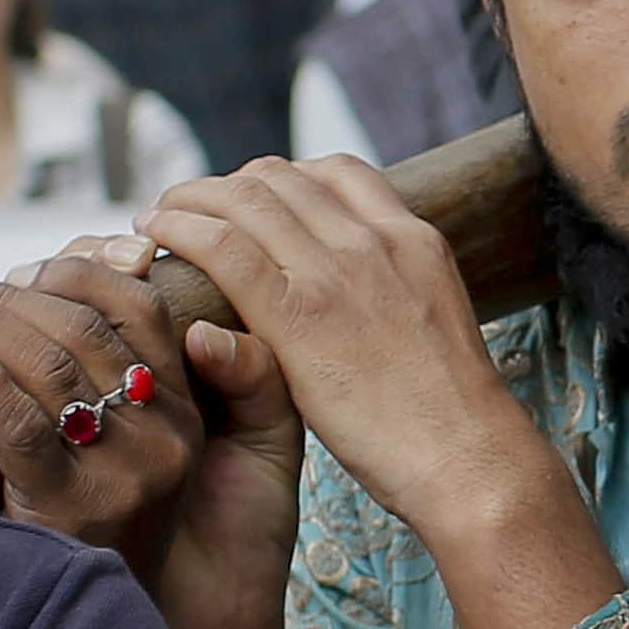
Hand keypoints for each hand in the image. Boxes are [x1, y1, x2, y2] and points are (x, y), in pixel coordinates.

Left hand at [0, 251, 303, 628]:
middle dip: (16, 294)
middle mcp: (169, 439)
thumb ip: (214, 389)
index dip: (81, 273)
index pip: (144, 309)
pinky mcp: (69, 508)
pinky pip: (17, 421)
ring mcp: (123, 474)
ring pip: (51, 363)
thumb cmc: (151, 555)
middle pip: (89, 327)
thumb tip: (186, 311)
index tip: (26, 271)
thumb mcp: (202, 468)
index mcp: (196, 417)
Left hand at [135, 160, 552, 545]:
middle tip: (191, 209)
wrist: (470, 457)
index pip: (337, 172)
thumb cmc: (453, 417)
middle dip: (226, 185)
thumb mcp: (434, 327)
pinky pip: (224, 247)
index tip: (250, 202)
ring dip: (191, 198)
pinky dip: (181, 230)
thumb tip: (354, 300)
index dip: (281, 178)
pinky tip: (158, 236)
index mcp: (414, 240)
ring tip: (160, 218)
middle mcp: (375, 241)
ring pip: (245, 199)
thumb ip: (392, 296)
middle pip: (282, 177)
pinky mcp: (299, 314)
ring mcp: (337, 272)